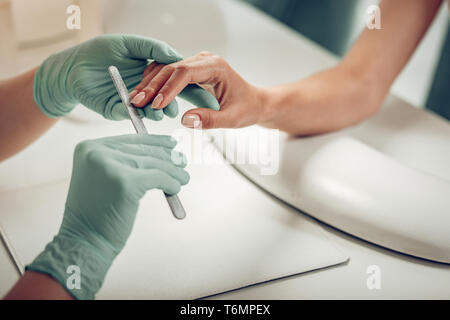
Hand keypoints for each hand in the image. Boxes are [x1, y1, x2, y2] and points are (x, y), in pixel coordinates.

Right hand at [26, 134, 188, 298]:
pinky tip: (174, 189)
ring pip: (154, 164)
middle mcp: (97, 152)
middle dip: (168, 157)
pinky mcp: (126, 182)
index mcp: (89, 148)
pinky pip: (159, 177)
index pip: (130, 140)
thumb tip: (161, 152)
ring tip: (183, 178)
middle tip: (182, 162)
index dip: (155, 142)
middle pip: (144, 150)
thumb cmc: (96, 213)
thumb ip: (125, 161)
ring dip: (173, 172)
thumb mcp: (103, 177)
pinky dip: (171, 183)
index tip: (171, 144)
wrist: (84, 241)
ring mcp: (111, 166)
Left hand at [33, 34, 217, 120]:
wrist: (70, 67)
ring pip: (154, 109)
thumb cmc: (98, 52)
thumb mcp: (128, 44)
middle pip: (170, 98)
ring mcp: (134, 101)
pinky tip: (146, 112)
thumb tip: (176, 56)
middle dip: (181, 105)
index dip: (195, 90)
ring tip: (164, 111)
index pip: (179, 81)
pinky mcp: (119, 111)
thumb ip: (152, 48)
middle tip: (191, 109)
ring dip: (161, 111)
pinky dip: (141, 114)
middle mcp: (147, 88)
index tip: (211, 98)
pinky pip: (133, 115)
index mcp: (152, 72)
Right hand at [129, 52, 264, 128]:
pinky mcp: (191, 71)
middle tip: (136, 102)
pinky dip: (155, 84)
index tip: (156, 104)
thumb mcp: (232, 119)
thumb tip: (185, 120)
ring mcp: (196, 64)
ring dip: (150, 84)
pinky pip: (169, 74)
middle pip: (171, 68)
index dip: (168, 88)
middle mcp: (204, 60)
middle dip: (153, 86)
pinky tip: (145, 96)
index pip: (185, 72)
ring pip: (166, 69)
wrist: (254, 102)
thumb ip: (210, 120)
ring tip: (135, 100)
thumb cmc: (246, 108)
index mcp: (215, 67)